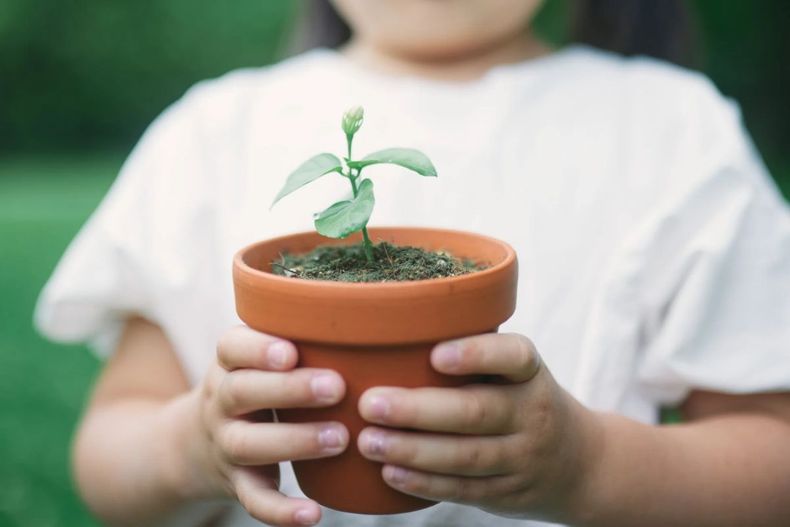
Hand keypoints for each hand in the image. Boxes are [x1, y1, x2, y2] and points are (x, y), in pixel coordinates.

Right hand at [181, 326, 347, 525]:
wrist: (194, 444)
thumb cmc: (253, 386)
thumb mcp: (256, 358)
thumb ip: (297, 336)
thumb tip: (373, 316)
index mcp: (229, 363)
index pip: (231, 347)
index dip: (258, 348)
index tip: (291, 351)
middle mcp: (221, 400)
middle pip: (241, 392)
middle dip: (288, 389)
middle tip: (336, 387)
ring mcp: (224, 444)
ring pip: (248, 444)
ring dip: (294, 442)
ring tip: (340, 439)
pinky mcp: (235, 482)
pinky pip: (253, 499)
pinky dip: (280, 511)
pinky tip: (312, 515)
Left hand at [356, 333, 601, 520]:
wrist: (578, 463)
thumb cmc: (520, 399)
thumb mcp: (514, 372)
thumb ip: (471, 355)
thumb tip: (388, 337)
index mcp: (530, 373)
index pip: (513, 356)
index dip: (477, 354)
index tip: (435, 355)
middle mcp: (533, 413)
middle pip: (477, 411)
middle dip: (419, 410)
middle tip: (370, 403)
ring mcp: (523, 456)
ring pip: (466, 455)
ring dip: (412, 450)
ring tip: (368, 441)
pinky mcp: (508, 492)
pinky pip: (464, 489)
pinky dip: (425, 483)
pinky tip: (390, 472)